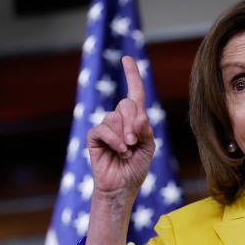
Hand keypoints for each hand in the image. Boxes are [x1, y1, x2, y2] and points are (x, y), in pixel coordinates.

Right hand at [87, 56, 154, 198]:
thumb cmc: (137, 167)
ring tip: (127, 151)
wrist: (123, 186)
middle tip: (135, 142)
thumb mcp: (149, 148)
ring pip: (115, 116)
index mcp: (136, 120)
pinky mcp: (95, 136)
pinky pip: (104, 128)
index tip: (127, 58)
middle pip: (127, 104)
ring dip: (124, 135)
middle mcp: (120, 120)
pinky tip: (119, 151)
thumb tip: (139, 116)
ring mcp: (107, 127)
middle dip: (134, 122)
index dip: (132, 75)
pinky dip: (114, 140)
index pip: (135, 93)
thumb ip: (146, 131)